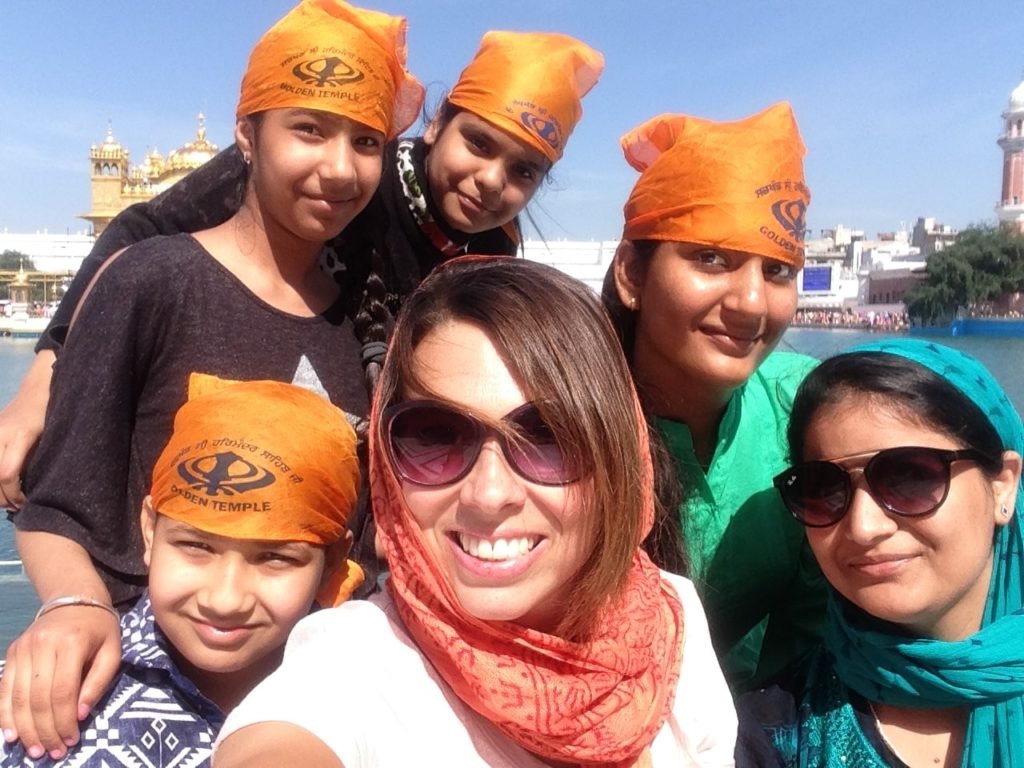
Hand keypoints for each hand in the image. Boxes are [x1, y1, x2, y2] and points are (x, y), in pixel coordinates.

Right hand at [0, 350, 53, 509]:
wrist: (37, 391)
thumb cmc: (52, 416)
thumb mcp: (53, 438)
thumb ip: (42, 460)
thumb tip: (42, 490)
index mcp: (21, 436)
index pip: (7, 475)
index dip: (15, 494)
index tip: (27, 502)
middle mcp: (0, 434)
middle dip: (2, 497)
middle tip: (16, 506)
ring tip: (7, 500)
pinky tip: (1, 486)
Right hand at [0, 606, 120, 759]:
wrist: (75, 599)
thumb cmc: (99, 630)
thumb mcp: (112, 651)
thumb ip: (99, 682)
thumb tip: (79, 716)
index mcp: (72, 643)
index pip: (62, 692)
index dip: (64, 721)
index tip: (71, 741)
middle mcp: (43, 644)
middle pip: (37, 698)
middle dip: (45, 731)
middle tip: (53, 753)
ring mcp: (23, 648)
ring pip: (18, 697)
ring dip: (25, 729)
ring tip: (34, 750)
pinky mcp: (12, 652)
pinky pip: (4, 688)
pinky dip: (5, 714)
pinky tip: (12, 735)